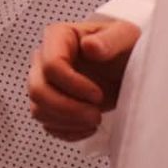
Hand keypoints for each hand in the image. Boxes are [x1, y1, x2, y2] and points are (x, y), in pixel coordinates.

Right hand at [27, 19, 140, 141]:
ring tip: (95, 120)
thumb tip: (89, 46)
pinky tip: (89, 127)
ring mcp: (44, 81)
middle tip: (96, 115)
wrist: (129, 67)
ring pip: (38, 109)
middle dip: (67, 109)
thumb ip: (110, 39)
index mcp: (59, 36)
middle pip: (38, 90)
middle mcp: (44, 58)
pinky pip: (46, 123)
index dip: (73, 85)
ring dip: (67, 121)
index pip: (50, 65)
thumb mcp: (126, 37)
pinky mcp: (49, 103)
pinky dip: (67, 131)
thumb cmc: (126, 47)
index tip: (98, 95)